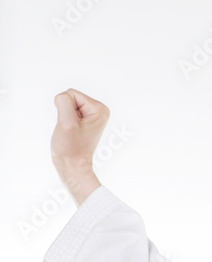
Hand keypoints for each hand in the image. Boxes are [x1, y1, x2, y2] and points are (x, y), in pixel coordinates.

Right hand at [51, 88, 106, 202]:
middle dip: (65, 113)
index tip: (72, 127)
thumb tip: (62, 96)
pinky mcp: (84, 121)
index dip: (65, 109)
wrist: (73, 167)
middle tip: (71, 130)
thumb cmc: (71, 149)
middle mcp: (99, 110)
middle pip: (70, 97)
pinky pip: (67, 111)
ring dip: (64, 117)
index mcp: (100, 109)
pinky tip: (71, 133)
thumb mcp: (67, 123)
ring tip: (71, 132)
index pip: (71, 94)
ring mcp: (92, 116)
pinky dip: (64, 121)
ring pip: (66, 104)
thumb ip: (64, 102)